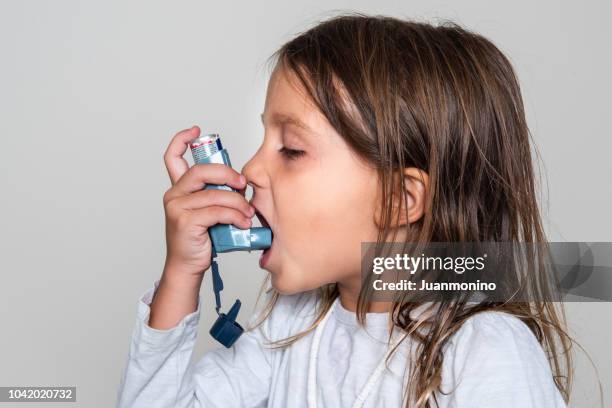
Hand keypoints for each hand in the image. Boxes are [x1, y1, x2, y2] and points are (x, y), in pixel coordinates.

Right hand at [162, 125, 254, 279]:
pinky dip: (235, 215)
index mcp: (179, 189)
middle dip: (227, 174)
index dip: (182, 139)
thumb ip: (216, 194)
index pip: (173, 157)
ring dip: (238, 202)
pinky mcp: (185, 222)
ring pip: (215, 194)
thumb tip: (241, 184)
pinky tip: (243, 222)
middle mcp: (174, 195)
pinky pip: (217, 211)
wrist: (187, 266)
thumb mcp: (208, 211)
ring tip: (248, 213)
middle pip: (202, 170)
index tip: (196, 131)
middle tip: (243, 184)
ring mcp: (177, 208)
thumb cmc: (201, 239)